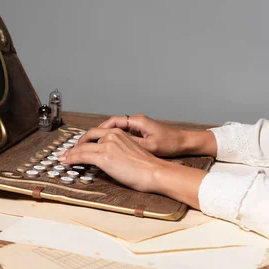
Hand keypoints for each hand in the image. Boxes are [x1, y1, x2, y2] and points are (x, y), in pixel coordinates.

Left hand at [58, 128, 165, 192]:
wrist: (154, 172)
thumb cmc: (147, 167)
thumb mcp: (130, 152)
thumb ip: (117, 150)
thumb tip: (107, 159)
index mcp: (119, 133)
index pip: (96, 134)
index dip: (84, 140)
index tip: (77, 146)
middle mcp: (111, 135)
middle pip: (86, 138)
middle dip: (74, 146)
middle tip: (67, 152)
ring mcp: (107, 145)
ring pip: (82, 148)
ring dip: (69, 153)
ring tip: (62, 158)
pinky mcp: (104, 156)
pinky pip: (82, 156)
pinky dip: (71, 158)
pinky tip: (66, 161)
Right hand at [78, 114, 215, 156]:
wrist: (184, 142)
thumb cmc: (170, 143)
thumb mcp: (149, 145)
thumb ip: (131, 143)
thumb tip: (113, 144)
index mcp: (137, 121)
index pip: (112, 122)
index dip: (98, 130)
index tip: (87, 138)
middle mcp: (136, 120)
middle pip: (111, 124)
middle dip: (96, 133)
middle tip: (84, 143)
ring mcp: (138, 125)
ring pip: (115, 129)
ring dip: (103, 136)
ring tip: (91, 146)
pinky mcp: (141, 132)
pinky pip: (122, 133)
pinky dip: (112, 138)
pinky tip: (107, 148)